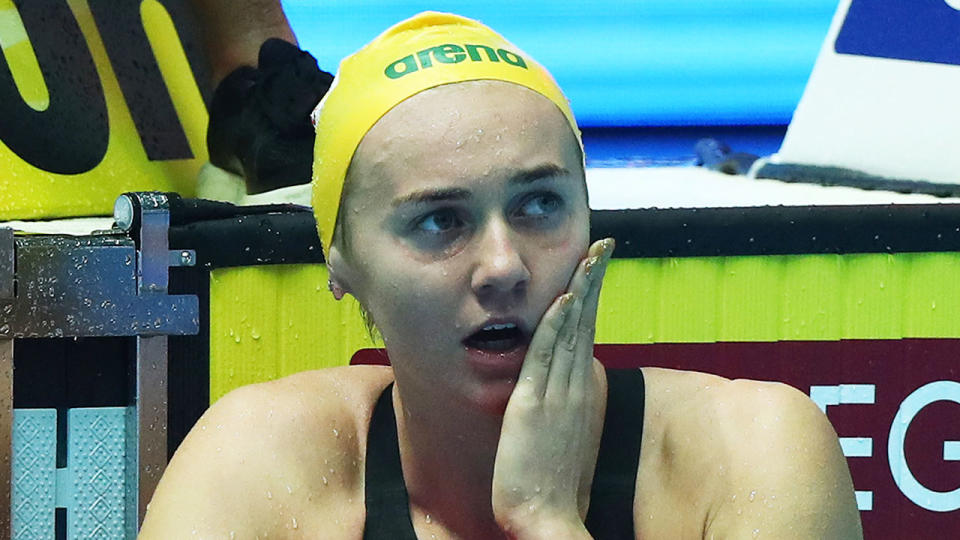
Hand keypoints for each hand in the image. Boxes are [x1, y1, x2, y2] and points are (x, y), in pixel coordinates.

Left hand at [492, 238, 614, 537]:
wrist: (545, 517)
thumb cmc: (551, 482)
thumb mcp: (562, 436)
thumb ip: (562, 407)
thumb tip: (562, 389)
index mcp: (581, 391)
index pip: (588, 331)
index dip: (592, 295)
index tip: (597, 265)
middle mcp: (575, 387)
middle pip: (586, 321)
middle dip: (594, 280)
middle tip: (603, 244)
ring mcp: (557, 395)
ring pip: (572, 331)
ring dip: (579, 290)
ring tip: (589, 255)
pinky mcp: (533, 406)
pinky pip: (546, 357)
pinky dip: (555, 325)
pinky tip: (560, 298)